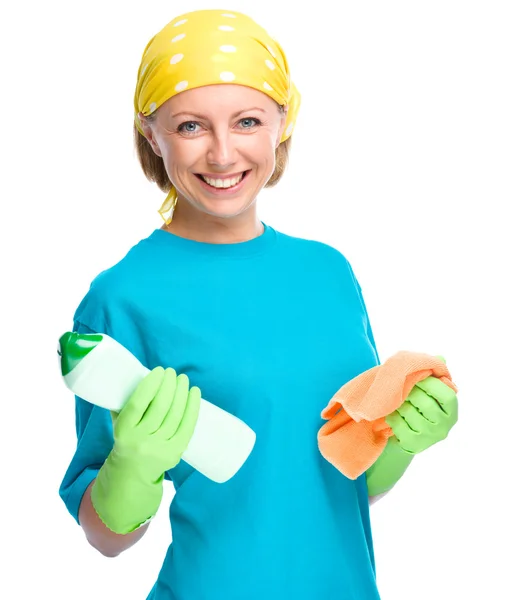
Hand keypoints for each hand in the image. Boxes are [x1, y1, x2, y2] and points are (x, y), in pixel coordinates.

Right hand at [92, 366, 200, 532]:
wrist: (131, 473)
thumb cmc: (127, 438)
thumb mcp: (119, 423)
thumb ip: (124, 402)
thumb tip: (137, 374)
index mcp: (123, 431)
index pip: (138, 403)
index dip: (151, 384)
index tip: (159, 370)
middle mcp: (140, 441)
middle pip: (160, 407)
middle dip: (169, 385)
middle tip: (172, 372)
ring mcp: (159, 448)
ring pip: (175, 415)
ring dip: (182, 393)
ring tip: (183, 379)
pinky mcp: (175, 453)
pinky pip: (187, 426)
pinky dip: (193, 408)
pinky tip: (194, 393)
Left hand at [385, 357, 457, 453]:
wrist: (400, 434)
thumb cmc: (414, 406)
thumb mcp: (425, 390)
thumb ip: (432, 375)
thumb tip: (440, 358)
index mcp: (451, 410)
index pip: (446, 394)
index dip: (430, 383)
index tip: (417, 378)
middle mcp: (445, 426)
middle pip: (425, 403)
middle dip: (410, 393)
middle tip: (402, 390)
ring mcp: (430, 437)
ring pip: (410, 412)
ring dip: (398, 405)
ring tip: (395, 403)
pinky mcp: (415, 445)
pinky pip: (398, 425)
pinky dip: (392, 417)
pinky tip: (391, 415)